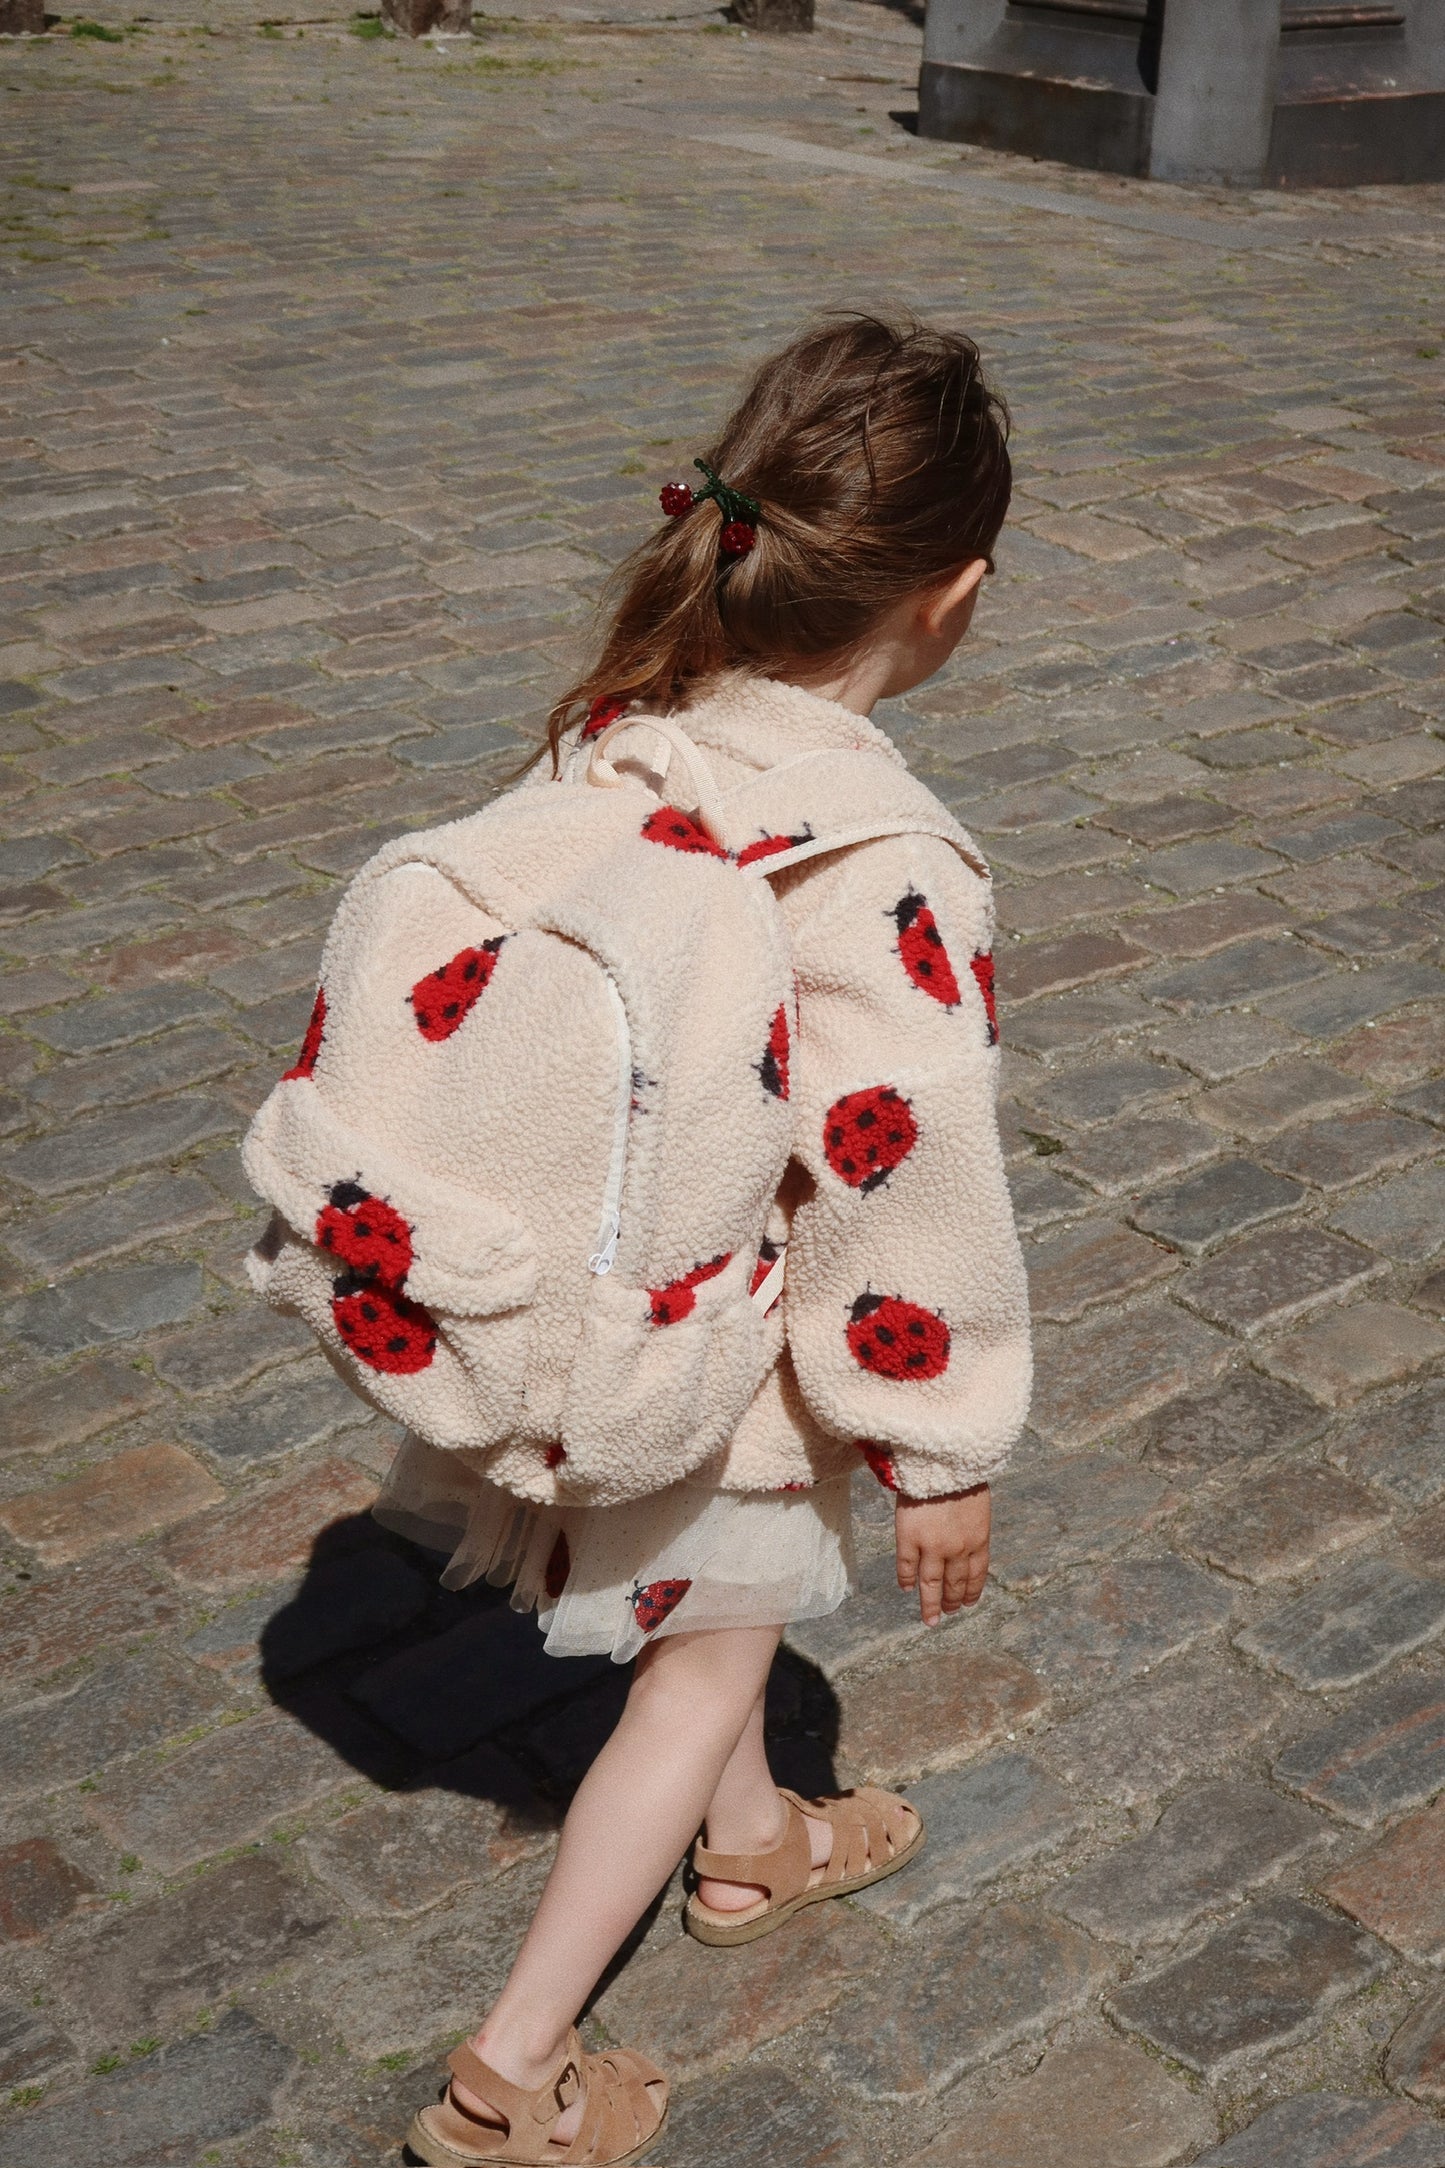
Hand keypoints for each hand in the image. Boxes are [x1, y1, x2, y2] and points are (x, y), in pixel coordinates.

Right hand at [895, 1484, 990, 1626]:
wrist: (942, 1459)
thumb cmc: (961, 1473)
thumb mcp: (977, 1502)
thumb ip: (972, 1524)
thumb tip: (968, 1535)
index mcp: (978, 1538)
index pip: (977, 1574)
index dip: (971, 1592)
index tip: (967, 1603)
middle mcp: (958, 1549)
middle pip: (954, 1584)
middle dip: (952, 1602)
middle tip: (948, 1613)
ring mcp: (932, 1546)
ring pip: (931, 1584)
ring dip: (931, 1604)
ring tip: (930, 1619)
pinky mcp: (909, 1538)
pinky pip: (907, 1566)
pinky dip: (906, 1580)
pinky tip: (906, 1588)